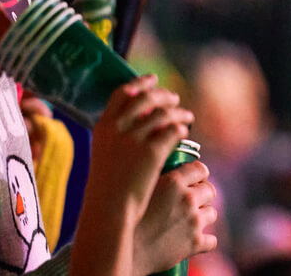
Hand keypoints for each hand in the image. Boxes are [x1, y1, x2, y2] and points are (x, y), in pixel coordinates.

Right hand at [86, 75, 193, 217]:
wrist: (108, 210)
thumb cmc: (106, 189)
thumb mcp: (104, 155)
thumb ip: (117, 137)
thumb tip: (137, 123)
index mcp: (103, 127)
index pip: (122, 93)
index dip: (139, 83)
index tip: (152, 79)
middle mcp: (118, 128)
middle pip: (146, 99)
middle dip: (163, 95)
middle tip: (174, 98)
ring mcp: (135, 139)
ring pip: (164, 114)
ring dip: (178, 112)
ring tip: (187, 116)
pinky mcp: (152, 152)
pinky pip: (172, 131)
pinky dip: (180, 128)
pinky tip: (185, 132)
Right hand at [130, 161, 217, 274]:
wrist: (121, 252)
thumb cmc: (123, 220)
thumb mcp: (139, 190)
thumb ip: (154, 178)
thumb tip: (160, 173)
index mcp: (173, 181)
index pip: (200, 169)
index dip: (198, 175)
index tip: (193, 181)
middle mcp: (187, 198)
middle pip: (210, 190)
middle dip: (202, 195)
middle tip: (189, 204)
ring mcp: (193, 221)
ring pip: (212, 213)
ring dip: (202, 217)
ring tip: (187, 222)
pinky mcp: (195, 243)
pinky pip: (212, 240)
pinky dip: (204, 242)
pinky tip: (193, 241)